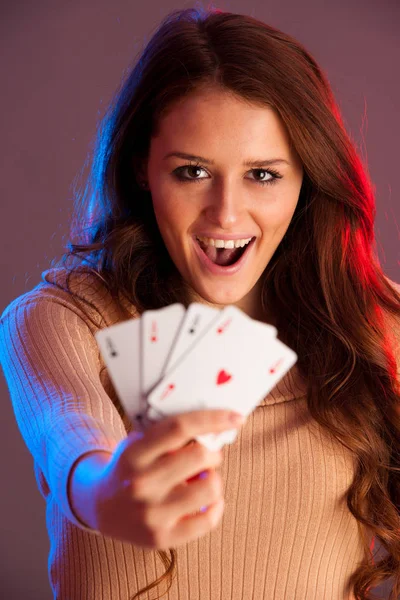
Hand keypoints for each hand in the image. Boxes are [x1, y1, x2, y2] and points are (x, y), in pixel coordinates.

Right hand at [91, 409, 243, 548]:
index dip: (212, 419)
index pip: (179, 428)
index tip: (235, 417)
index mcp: (134, 454)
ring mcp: (151, 514)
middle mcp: (141, 484)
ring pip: (210, 488)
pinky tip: (206, 500)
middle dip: (212, 452)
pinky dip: (216, 505)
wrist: (100, 506)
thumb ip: (169, 434)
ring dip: (214, 478)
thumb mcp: (138, 441)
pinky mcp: (162, 538)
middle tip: (207, 455)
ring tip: (203, 478)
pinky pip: (208, 520)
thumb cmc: (131, 466)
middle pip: (199, 456)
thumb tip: (216, 426)